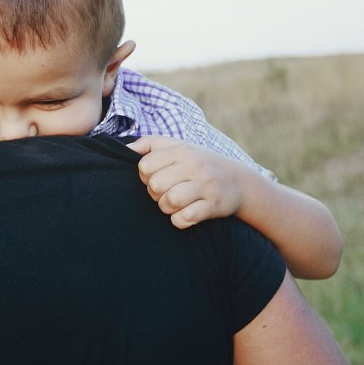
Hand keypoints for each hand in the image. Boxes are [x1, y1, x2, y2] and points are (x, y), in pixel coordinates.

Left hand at [126, 135, 250, 228]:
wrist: (240, 181)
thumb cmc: (200, 163)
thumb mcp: (178, 146)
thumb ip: (149, 144)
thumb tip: (124, 149)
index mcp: (182, 150)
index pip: (145, 165)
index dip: (144, 175)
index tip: (155, 177)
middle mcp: (195, 166)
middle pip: (155, 185)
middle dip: (154, 194)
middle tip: (164, 192)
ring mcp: (206, 186)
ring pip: (169, 202)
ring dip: (166, 208)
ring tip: (173, 204)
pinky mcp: (213, 206)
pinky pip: (184, 218)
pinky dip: (179, 220)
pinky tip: (184, 214)